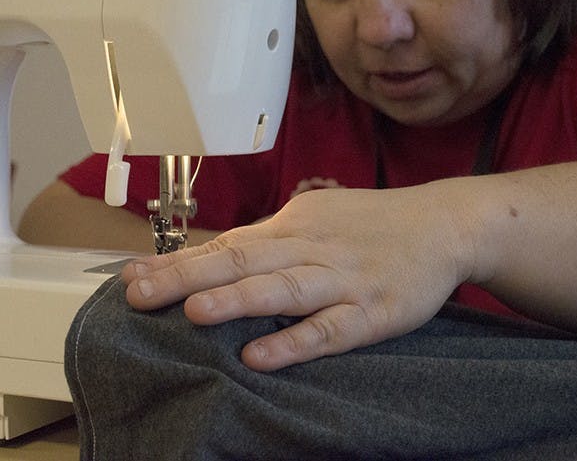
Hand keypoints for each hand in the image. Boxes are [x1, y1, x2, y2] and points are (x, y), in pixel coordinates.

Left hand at [120, 185, 474, 370]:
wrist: (444, 224)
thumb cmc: (370, 224)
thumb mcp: (314, 219)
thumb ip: (265, 241)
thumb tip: (209, 258)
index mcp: (292, 227)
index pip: (226, 244)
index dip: (178, 261)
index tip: (131, 276)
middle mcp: (310, 250)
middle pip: (242, 261)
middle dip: (187, 277)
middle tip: (138, 293)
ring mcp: (342, 280)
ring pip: (282, 290)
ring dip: (236, 301)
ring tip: (192, 312)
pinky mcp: (373, 312)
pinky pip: (329, 330)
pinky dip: (294, 342)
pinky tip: (260, 356)